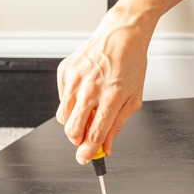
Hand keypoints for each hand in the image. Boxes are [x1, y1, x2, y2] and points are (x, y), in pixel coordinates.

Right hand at [56, 7, 152, 163]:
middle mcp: (90, 89)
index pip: (93, 135)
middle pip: (72, 131)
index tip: (85, 158)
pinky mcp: (65, 71)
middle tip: (85, 138)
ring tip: (88, 111)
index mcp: (111, 97)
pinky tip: (84, 91)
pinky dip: (70, 102)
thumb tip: (106, 147)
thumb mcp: (133, 99)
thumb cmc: (130, 64)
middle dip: (77, 141)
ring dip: (73, 122)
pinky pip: (61, 99)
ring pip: (63, 117)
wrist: (120, 35)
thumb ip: (117, 125)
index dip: (88, 153)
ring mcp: (75, 80)